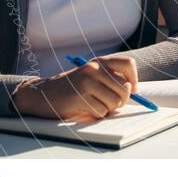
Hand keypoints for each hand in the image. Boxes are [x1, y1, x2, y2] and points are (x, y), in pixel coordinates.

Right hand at [12, 55, 138, 121]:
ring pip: (114, 102)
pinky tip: (86, 109)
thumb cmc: (72, 88)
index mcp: (99, 62)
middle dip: (121, 101)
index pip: (128, 64)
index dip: (134, 79)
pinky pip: (101, 111)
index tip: (132, 90)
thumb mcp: (91, 76)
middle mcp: (94, 69)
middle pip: (125, 89)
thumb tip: (133, 91)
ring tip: (96, 105)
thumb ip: (110, 79)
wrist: (43, 94)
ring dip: (108, 109)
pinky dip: (97, 114)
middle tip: (111, 104)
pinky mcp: (79, 97)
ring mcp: (86, 82)